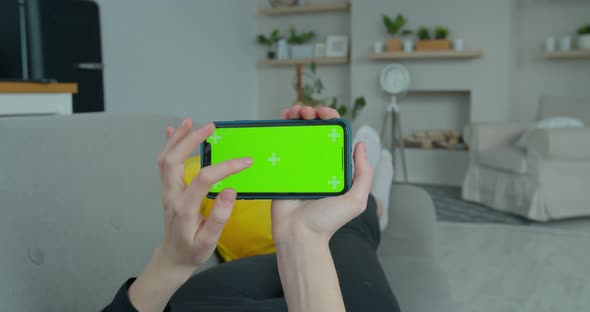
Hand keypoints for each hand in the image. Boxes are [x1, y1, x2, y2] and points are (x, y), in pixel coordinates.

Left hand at [128, 118, 251, 311]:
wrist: (172, 258)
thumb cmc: (192, 250)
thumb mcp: (209, 241)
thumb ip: (219, 217)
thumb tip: (230, 191)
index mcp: (184, 207)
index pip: (205, 179)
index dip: (226, 167)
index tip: (246, 161)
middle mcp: (172, 195)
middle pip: (174, 160)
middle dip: (191, 140)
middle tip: (211, 127)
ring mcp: (167, 191)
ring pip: (166, 158)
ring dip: (177, 138)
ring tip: (191, 122)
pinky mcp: (168, 189)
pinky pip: (165, 163)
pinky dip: (169, 145)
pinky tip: (173, 131)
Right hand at [272, 105, 373, 243]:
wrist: (299, 235)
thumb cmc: (327, 221)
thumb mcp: (355, 200)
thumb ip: (364, 174)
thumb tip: (361, 145)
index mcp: (335, 166)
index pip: (334, 135)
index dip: (330, 118)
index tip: (323, 112)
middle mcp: (318, 163)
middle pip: (315, 130)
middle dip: (311, 114)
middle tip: (305, 112)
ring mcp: (298, 165)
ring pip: (297, 134)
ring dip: (296, 117)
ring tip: (292, 112)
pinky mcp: (281, 170)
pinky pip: (280, 146)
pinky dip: (280, 129)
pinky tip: (280, 119)